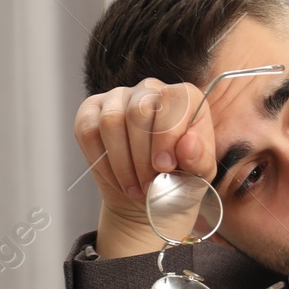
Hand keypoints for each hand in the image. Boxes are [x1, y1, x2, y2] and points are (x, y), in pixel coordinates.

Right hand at [72, 78, 216, 257]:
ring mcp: (117, 97)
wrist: (152, 199)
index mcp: (184, 98)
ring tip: (136, 187)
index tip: (165, 167)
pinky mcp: (90, 111)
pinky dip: (102, 162)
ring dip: (122, 162)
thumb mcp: (200, 174)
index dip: (166, 136)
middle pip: (138, 111)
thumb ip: (199, 158)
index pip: (172, 100)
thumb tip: (188, 143)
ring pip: (111, 121)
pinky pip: (88, 131)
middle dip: (142, 155)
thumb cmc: (182, 179)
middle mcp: (150, 89)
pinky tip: (118, 180)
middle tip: (149, 183)